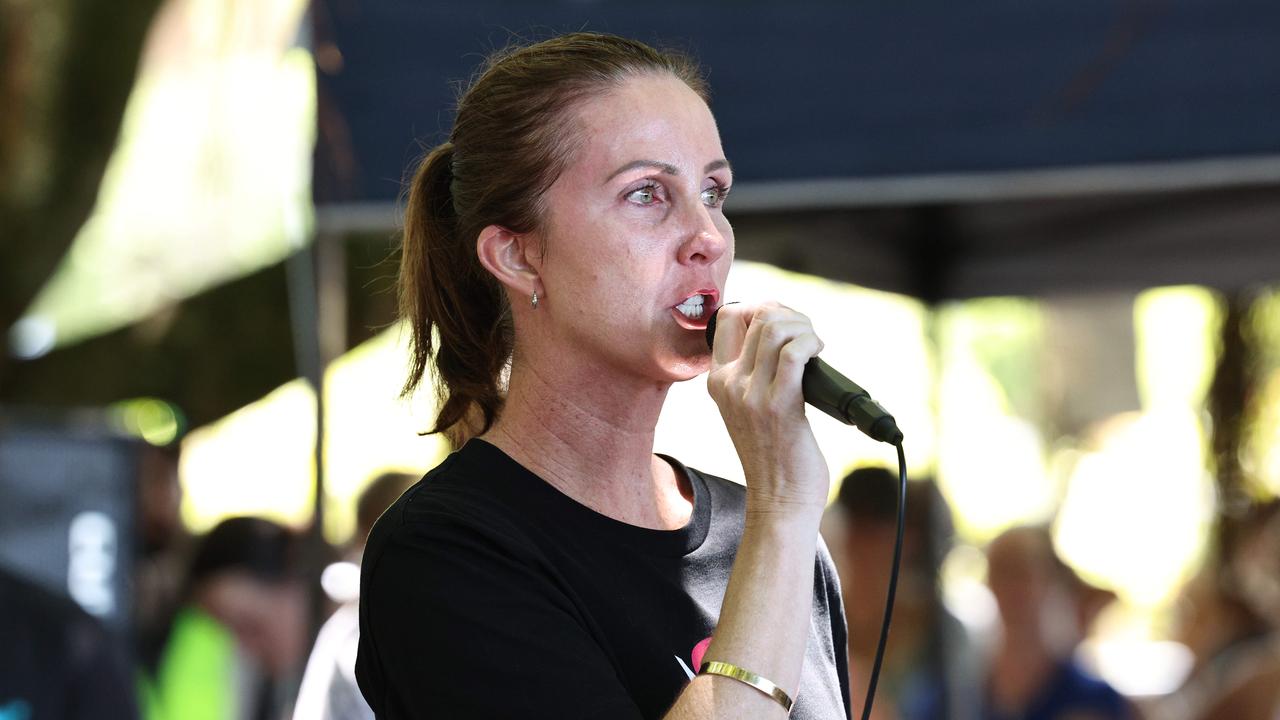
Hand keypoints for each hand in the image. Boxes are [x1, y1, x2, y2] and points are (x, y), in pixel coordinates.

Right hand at [706, 302, 829, 516]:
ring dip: (804, 327)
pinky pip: (793, 353)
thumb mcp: (748, 408)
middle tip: (808, 336)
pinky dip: (811, 342)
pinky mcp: (779, 406)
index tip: (784, 322)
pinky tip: (819, 352)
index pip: (727, 316)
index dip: (760, 306)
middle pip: (757, 316)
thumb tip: (782, 334)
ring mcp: (751, 395)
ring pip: (774, 329)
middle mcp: (729, 383)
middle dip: (791, 315)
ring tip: (815, 345)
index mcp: (717, 380)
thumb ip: (754, 374)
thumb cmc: (774, 454)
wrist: (779, 499)